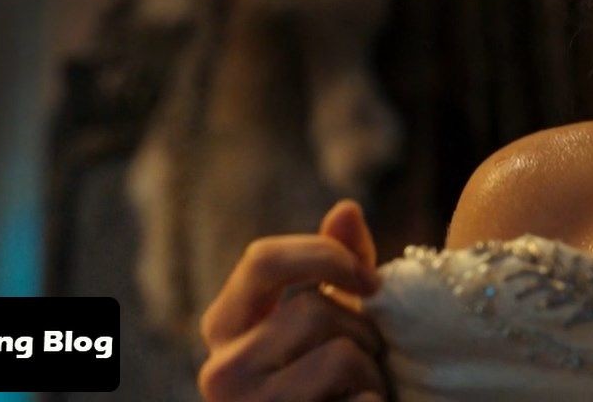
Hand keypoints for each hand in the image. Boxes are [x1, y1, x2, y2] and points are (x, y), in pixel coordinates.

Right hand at [198, 200, 389, 401]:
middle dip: (363, 333)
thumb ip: (336, 269)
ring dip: (372, 376)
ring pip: (340, 355)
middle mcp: (220, 370)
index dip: (326, 256)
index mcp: (226, 327)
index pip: (263, 259)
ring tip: (360, 396)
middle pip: (314, 310)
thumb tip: (346, 209)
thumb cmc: (334, 386)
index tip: (371, 281)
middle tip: (367, 364)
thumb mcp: (334, 322)